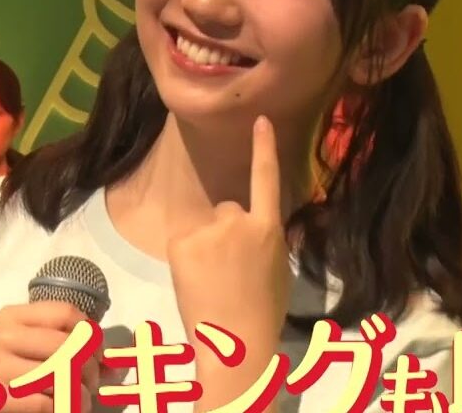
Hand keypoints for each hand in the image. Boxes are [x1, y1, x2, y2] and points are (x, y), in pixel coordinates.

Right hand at [0, 301, 99, 411]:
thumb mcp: (22, 350)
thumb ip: (60, 347)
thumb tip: (110, 363)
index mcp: (10, 317)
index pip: (64, 312)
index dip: (90, 333)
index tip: (97, 353)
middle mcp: (0, 336)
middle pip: (67, 344)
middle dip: (90, 368)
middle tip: (92, 384)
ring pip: (60, 374)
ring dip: (81, 393)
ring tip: (82, 401)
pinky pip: (45, 403)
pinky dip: (63, 409)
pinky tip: (64, 410)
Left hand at [167, 116, 291, 406]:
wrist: (236, 341)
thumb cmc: (262, 314)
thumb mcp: (278, 271)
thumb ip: (266, 244)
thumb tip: (255, 236)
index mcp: (269, 229)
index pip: (266, 179)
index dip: (263, 148)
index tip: (259, 120)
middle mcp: (240, 221)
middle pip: (227, 211)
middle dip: (225, 233)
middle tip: (228, 272)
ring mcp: (210, 230)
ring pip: (204, 228)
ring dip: (204, 246)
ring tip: (212, 281)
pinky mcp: (183, 242)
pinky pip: (183, 242)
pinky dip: (185, 259)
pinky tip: (196, 281)